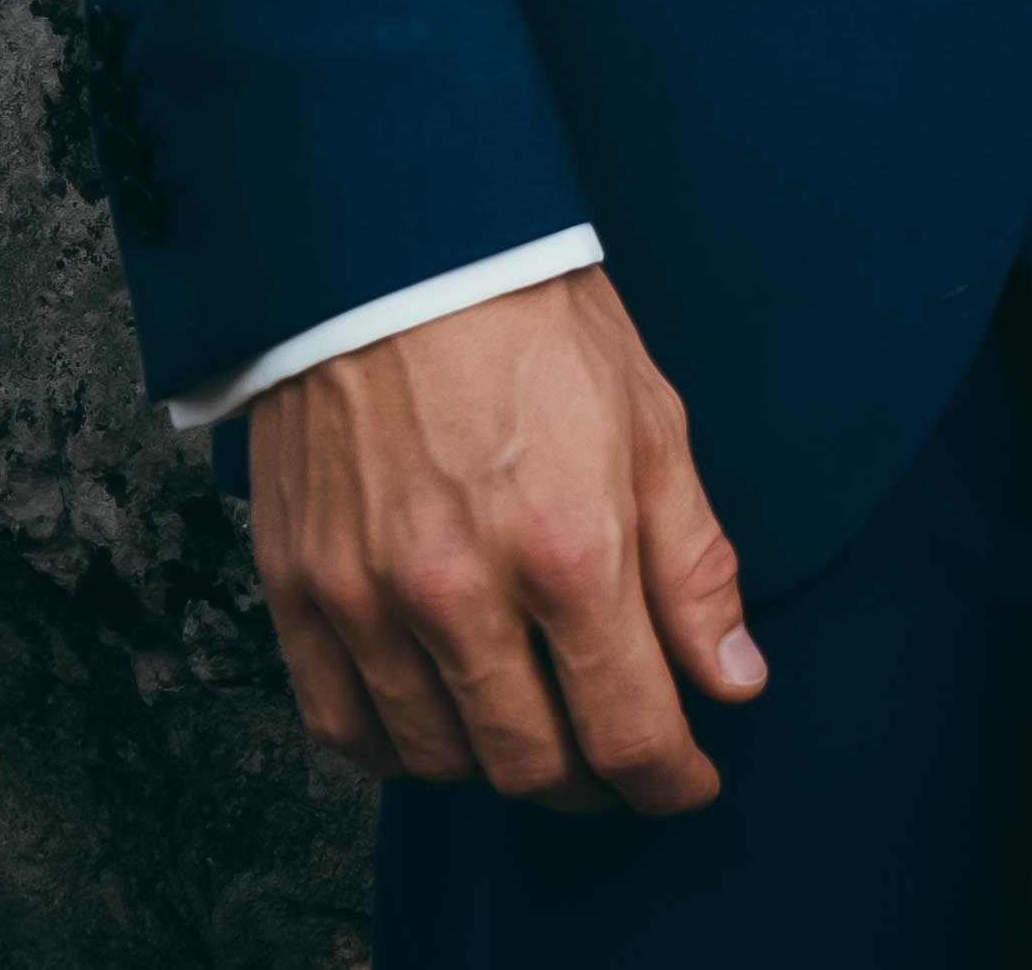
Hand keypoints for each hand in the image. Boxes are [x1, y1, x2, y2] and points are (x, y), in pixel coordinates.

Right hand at [251, 264, 762, 813]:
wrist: (400, 248)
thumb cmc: (535, 321)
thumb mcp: (652, 422)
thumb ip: (692, 565)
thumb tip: (732, 677)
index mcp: (568, 546)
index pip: (628, 730)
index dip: (670, 778)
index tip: (689, 780)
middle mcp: (461, 592)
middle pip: (534, 764)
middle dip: (596, 783)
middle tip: (621, 758)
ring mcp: (368, 600)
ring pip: (440, 760)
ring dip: (501, 766)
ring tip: (540, 728)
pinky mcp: (299, 591)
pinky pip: (344, 729)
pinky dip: (400, 747)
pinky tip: (441, 718)